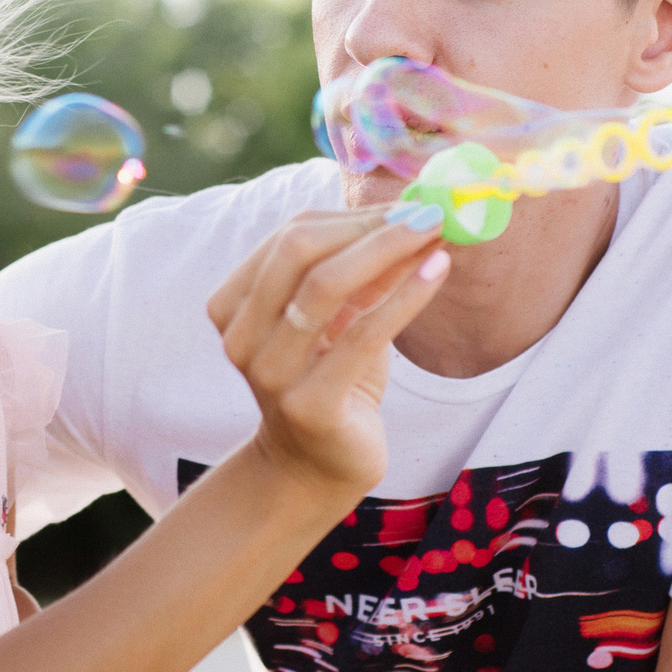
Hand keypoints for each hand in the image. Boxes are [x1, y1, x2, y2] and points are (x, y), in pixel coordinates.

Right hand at [206, 208, 449, 500]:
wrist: (315, 468)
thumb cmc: (331, 382)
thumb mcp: (341, 320)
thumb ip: (363, 274)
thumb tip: (415, 216)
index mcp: (235, 305)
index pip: (289, 236)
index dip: (352, 215)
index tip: (409, 204)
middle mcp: (241, 336)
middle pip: (299, 252)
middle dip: (368, 227)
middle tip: (427, 213)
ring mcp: (269, 373)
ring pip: (324, 288)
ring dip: (387, 251)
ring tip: (436, 235)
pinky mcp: (308, 405)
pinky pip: (361, 337)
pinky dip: (404, 298)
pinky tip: (437, 273)